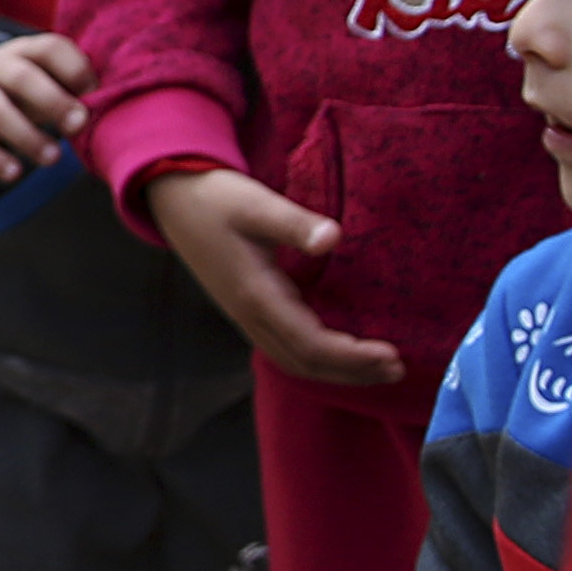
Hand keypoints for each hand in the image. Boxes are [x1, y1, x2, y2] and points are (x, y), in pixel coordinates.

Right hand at [0, 33, 92, 182]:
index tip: (94, 93)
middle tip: (79, 125)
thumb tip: (106, 108)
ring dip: (27, 136)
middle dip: (52, 101)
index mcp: (28, 50)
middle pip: (21, 78)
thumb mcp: (49, 75)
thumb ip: (74, 86)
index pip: (50, 49)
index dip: (75, 69)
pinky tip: (15, 173)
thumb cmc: (31, 86)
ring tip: (54, 158)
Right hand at [143, 166, 401, 385]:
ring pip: (293, 360)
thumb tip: (334, 238)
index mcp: (256, 295)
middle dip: (352, 371)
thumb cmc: (218, 198)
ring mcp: (246, 315)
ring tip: (377, 368)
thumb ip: (295, 224)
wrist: (174, 199)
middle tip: (397, 369)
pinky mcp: (247, 309)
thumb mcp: (258, 204)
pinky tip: (340, 350)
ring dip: (336, 370)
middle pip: (305, 363)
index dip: (351, 356)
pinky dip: (317, 358)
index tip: (391, 353)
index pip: (310, 343)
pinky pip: (285, 347)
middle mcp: (250, 314)